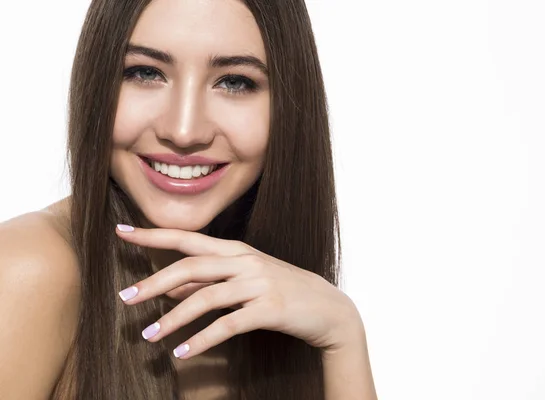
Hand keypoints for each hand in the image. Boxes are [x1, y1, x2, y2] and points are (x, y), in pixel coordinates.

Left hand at [115, 225, 363, 358]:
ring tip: (149, 336)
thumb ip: (208, 280)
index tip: (121, 232)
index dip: (153, 234)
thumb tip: (169, 286)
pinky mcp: (269, 309)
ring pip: (206, 297)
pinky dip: (202, 340)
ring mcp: (259, 283)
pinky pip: (228, 325)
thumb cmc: (282, 290)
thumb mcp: (245, 279)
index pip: (188, 239)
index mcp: (236, 250)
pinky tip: (183, 353)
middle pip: (191, 266)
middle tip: (125, 298)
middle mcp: (245, 261)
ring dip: (173, 319)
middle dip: (154, 282)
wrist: (328, 308)